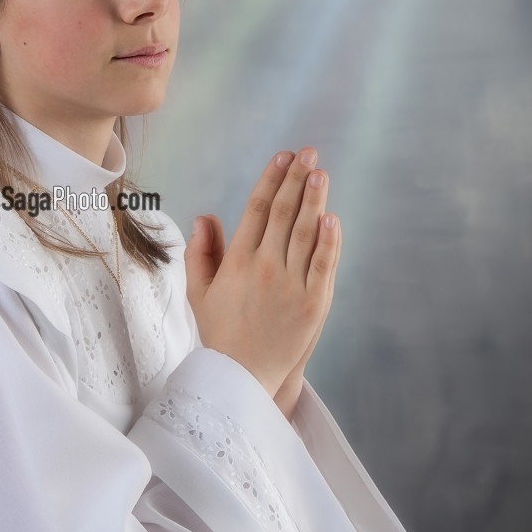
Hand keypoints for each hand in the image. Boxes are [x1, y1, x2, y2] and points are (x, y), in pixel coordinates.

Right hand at [183, 148, 341, 398]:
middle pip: (283, 213)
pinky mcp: (314, 303)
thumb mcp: (199, 293)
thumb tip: (206, 217)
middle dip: (296, 180)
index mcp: (237, 262)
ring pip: (306, 233)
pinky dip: (330, 240)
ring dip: (314, 200)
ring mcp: (292, 285)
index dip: (271, 180)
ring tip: (320, 174)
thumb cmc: (221, 334)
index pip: (256, 210)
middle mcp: (265, 268)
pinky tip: (332, 218)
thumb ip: (201, 253)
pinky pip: (324, 264)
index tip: (282, 157)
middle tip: (308, 154)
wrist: (243, 377)